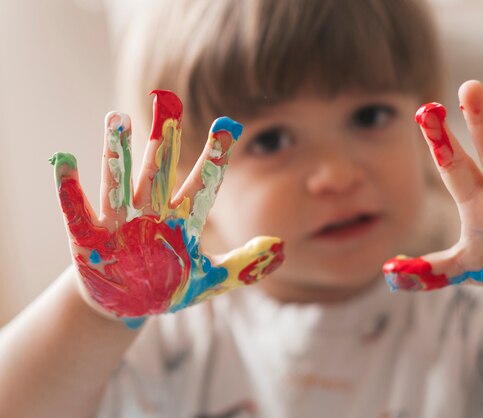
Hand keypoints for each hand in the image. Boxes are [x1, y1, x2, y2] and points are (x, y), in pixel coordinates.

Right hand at [50, 90, 283, 327]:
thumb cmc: (168, 288)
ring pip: (119, 182)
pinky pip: (77, 211)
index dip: (215, 157)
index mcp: (181, 221)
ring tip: (116, 118)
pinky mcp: (87, 238)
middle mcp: (151, 213)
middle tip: (167, 102)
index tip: (230, 125)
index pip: (202, 185)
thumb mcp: (209, 281)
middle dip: (162, 140)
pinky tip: (65, 161)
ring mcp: (118, 223)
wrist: (125, 307)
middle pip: (158, 172)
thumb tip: (280, 247)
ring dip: (117, 153)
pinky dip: (69, 189)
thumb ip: (243, 265)